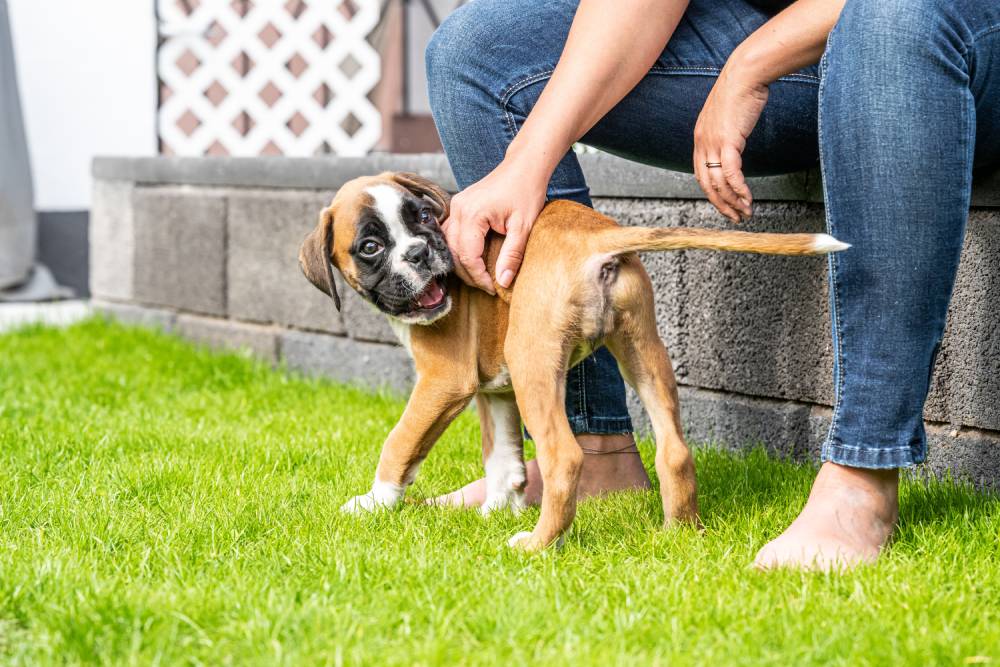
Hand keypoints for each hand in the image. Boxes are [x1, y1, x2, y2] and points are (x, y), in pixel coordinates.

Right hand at [443, 158, 547, 293]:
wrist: (524, 166)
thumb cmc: (526, 190)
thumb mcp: (524, 226)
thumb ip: (512, 255)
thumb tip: (503, 281)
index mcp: (473, 214)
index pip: (468, 255)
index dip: (479, 276)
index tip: (493, 287)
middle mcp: (459, 209)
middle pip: (454, 252)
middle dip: (470, 273)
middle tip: (488, 285)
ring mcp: (456, 205)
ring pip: (449, 244)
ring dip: (462, 262)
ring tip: (481, 275)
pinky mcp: (459, 205)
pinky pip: (452, 233)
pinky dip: (459, 249)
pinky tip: (473, 259)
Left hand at [693, 64, 769, 222]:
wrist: (745, 73)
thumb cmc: (740, 91)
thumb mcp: (728, 117)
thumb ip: (726, 134)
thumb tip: (733, 145)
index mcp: (700, 139)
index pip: (701, 175)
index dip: (712, 193)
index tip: (724, 204)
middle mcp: (702, 143)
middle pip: (707, 184)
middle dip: (721, 204)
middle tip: (734, 217)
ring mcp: (713, 143)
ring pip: (719, 183)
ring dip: (733, 201)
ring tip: (745, 212)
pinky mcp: (728, 141)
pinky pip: (732, 174)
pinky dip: (739, 189)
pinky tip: (748, 198)